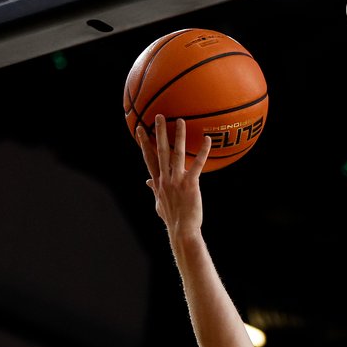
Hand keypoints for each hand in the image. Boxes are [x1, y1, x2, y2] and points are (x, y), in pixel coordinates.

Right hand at [136, 114, 209, 233]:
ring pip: (176, 154)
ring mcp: (177, 181)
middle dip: (158, 133)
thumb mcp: (159, 204)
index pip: (148, 158)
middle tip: (159, 116)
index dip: (143, 143)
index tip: (139, 129)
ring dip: (178, 136)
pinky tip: (207, 139)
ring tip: (181, 121)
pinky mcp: (190, 184)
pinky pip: (197, 164)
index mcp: (158, 182)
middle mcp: (165, 179)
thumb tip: (147, 182)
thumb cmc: (172, 219)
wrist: (182, 230)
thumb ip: (154, 191)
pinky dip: (202, 152)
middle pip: (160, 151)